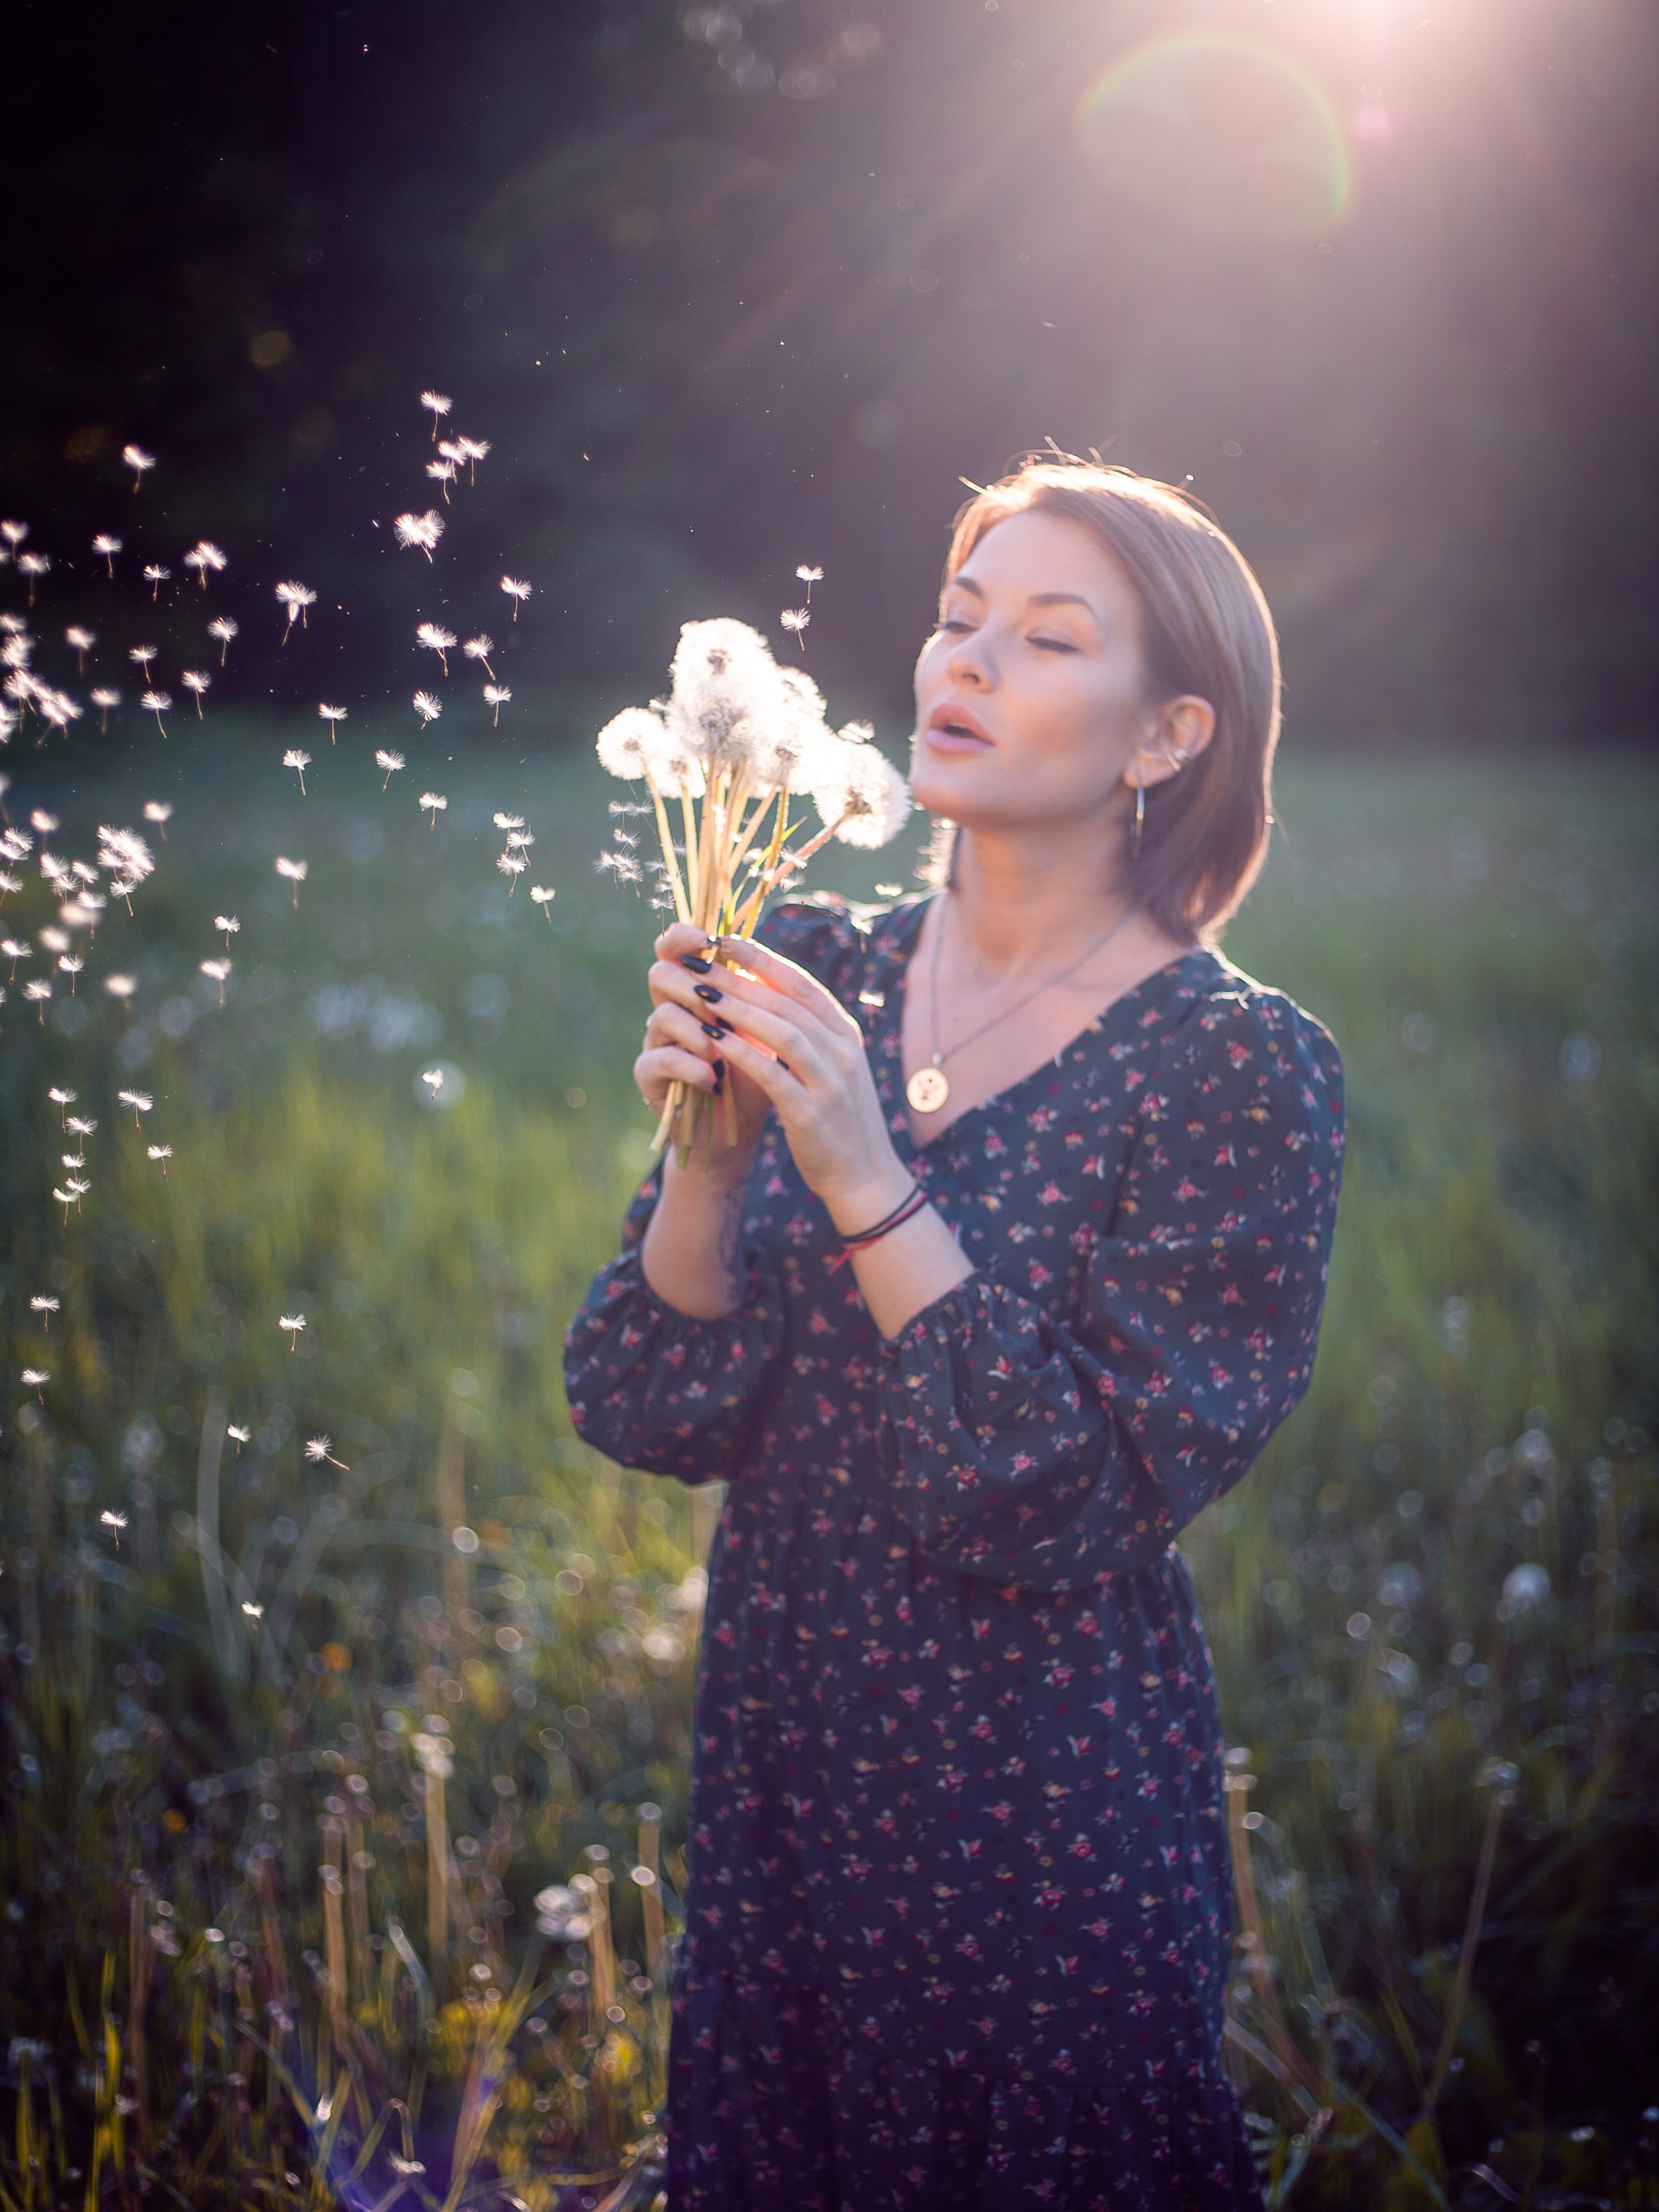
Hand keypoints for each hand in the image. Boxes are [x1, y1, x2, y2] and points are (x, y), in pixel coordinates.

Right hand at [637, 921, 771, 1180]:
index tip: (709, 938)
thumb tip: (767, 956)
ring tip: (720, 1052)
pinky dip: (691, 1067)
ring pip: (661, 1015)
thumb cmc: (756, 1078)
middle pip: (660, 974)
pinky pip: (661, 1059)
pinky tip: (713, 1080)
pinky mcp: (649, 1079)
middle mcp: (670, 1012)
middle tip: (719, 1006)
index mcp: (697, 993)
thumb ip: (760, 996)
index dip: (684, 937)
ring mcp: (656, 1044)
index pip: (675, 949)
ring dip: (697, 1031)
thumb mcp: (765, 1032)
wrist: (739, 1132)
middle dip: (695, 986)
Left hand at [647, 926, 911, 1227]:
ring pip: (782, 1030)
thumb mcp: (829, 1069)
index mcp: (845, 1034)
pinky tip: (712, 1039)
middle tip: (699, 960)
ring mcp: (831, 1081)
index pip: (801, 984)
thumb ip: (805, 1034)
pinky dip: (742, 1054)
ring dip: (738, 1008)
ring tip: (699, 992)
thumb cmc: (838, 1121)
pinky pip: (773, 1075)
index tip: (725, 940)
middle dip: (740, 976)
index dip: (762, 958)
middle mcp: (842, 1051)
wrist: (865, 1178)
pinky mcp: (812, 1114)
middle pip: (787, 1001)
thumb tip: (760, 995)